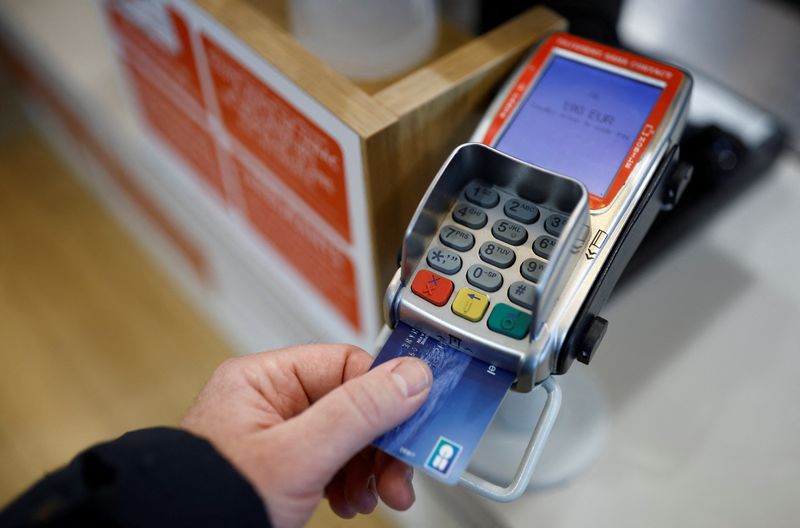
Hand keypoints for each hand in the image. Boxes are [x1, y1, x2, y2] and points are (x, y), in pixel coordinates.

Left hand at [181, 344, 431, 527]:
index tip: (418, 418)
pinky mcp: (285, 466)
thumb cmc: (210, 501)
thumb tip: (411, 375)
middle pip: (352, 404)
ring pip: (348, 436)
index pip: (347, 366)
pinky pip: (333, 460)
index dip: (386, 393)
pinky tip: (350, 501)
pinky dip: (351, 481)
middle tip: (401, 472)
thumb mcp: (297, 455)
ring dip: (369, 467)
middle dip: (381, 442)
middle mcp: (272, 401)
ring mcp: (279, 436)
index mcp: (265, 379)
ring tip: (372, 496)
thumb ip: (357, 412)